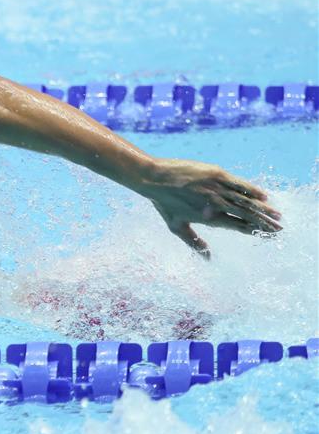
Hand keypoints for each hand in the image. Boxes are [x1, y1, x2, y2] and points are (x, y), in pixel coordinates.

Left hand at [143, 158, 281, 258]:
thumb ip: (194, 243)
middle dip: (265, 223)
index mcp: (209, 218)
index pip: (238, 227)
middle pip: (247, 216)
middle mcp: (216, 205)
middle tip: (280, 229)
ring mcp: (217, 189)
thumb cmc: (164, 203)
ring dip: (263, 209)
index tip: (268, 236)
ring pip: (246, 201)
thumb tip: (208, 260)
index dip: (254, 231)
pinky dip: (252, 190)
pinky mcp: (216, 174)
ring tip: (278, 215)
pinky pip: (238, 183)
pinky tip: (264, 196)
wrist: (154, 179)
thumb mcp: (177, 227)